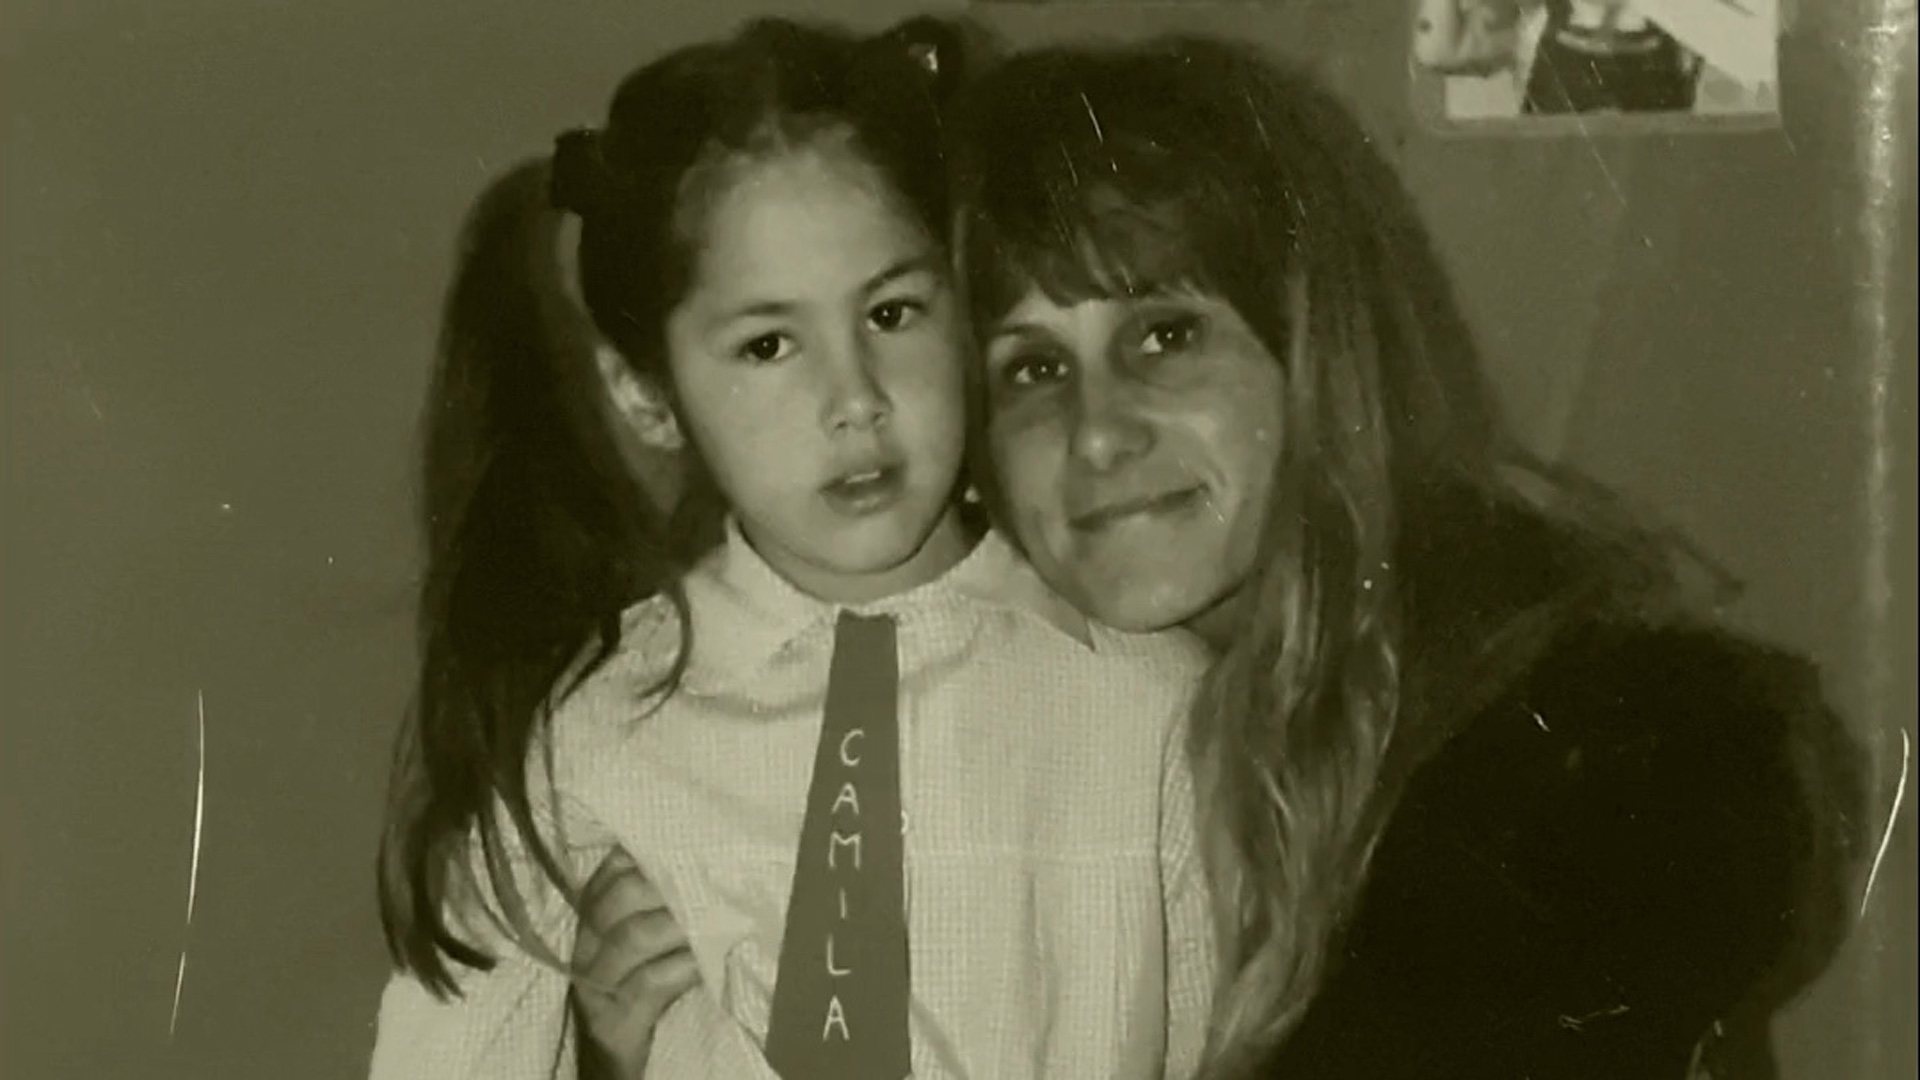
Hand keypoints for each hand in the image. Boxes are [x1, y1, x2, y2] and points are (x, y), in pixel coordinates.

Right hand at [570, 849, 698, 1078]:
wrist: (610, 1067)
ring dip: (681, 923)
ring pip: (635, 936)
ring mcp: (596, 987)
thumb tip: (705, 869)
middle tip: (711, 880)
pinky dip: (685, 967)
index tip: (690, 844)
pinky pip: (651, 983)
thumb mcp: (640, 951)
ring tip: (716, 918)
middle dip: (668, 884)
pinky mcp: (615, 1023)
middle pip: (620, 897)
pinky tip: (708, 962)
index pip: (610, 872)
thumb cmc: (637, 998)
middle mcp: (585, 949)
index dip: (648, 853)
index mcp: (590, 924)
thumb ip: (656, 912)